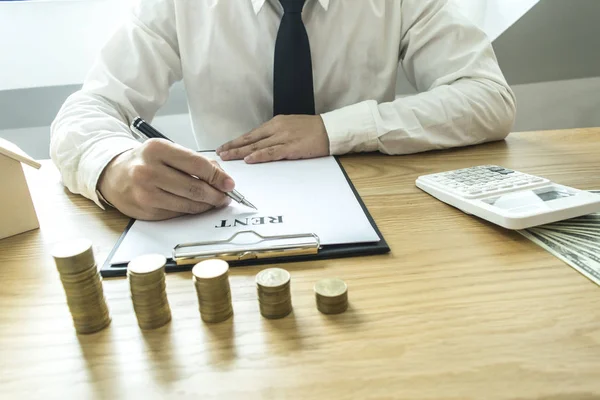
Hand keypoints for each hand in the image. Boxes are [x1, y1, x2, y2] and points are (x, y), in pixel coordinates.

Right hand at [98, 139, 234, 220]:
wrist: (113, 174)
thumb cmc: (145, 161)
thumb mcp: (167, 151)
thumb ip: (194, 161)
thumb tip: (221, 176)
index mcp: (157, 149)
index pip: (197, 165)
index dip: (217, 177)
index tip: (229, 184)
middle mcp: (149, 171)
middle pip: (194, 187)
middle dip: (215, 194)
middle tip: (225, 196)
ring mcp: (146, 193)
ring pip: (188, 204)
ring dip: (206, 205)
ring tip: (214, 201)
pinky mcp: (146, 210)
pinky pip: (177, 213)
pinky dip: (191, 211)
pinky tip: (196, 206)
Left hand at [216, 115, 329, 163]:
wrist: (330, 129)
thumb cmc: (313, 129)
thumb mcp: (291, 127)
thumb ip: (276, 134)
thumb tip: (262, 144)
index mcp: (276, 123)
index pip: (251, 134)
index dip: (236, 141)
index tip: (224, 147)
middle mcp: (276, 129)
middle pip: (250, 139)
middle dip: (233, 147)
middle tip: (220, 153)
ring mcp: (283, 138)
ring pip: (257, 146)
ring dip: (240, 152)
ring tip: (228, 157)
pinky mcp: (292, 147)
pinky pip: (272, 152)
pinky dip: (259, 156)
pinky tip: (249, 159)